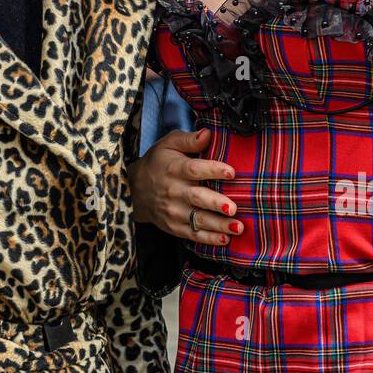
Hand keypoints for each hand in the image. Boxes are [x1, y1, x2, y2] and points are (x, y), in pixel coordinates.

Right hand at [127, 127, 238, 244]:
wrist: (134, 189)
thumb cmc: (159, 162)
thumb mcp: (169, 144)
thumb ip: (189, 139)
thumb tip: (208, 133)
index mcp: (174, 168)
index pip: (194, 169)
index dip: (213, 170)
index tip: (231, 172)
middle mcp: (173, 191)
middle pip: (197, 198)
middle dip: (215, 203)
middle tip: (233, 208)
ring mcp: (173, 211)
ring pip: (198, 220)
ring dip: (218, 225)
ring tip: (238, 227)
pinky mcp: (173, 226)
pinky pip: (193, 235)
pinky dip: (208, 239)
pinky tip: (225, 239)